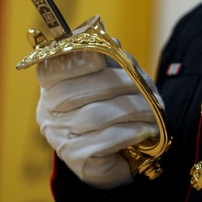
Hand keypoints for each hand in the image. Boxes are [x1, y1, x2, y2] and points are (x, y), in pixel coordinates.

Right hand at [36, 44, 161, 189]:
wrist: (116, 158)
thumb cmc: (111, 111)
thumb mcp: (111, 80)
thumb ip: (109, 61)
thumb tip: (111, 41)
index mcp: (51, 87)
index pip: (51, 69)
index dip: (75, 62)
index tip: (101, 59)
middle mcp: (48, 113)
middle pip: (77, 91)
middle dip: (119, 84)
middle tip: (146, 87)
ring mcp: (59, 138)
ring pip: (95, 115)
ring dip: (132, 109)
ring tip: (152, 110)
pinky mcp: (77, 159)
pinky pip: (106, 140)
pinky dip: (131, 132)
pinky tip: (146, 130)